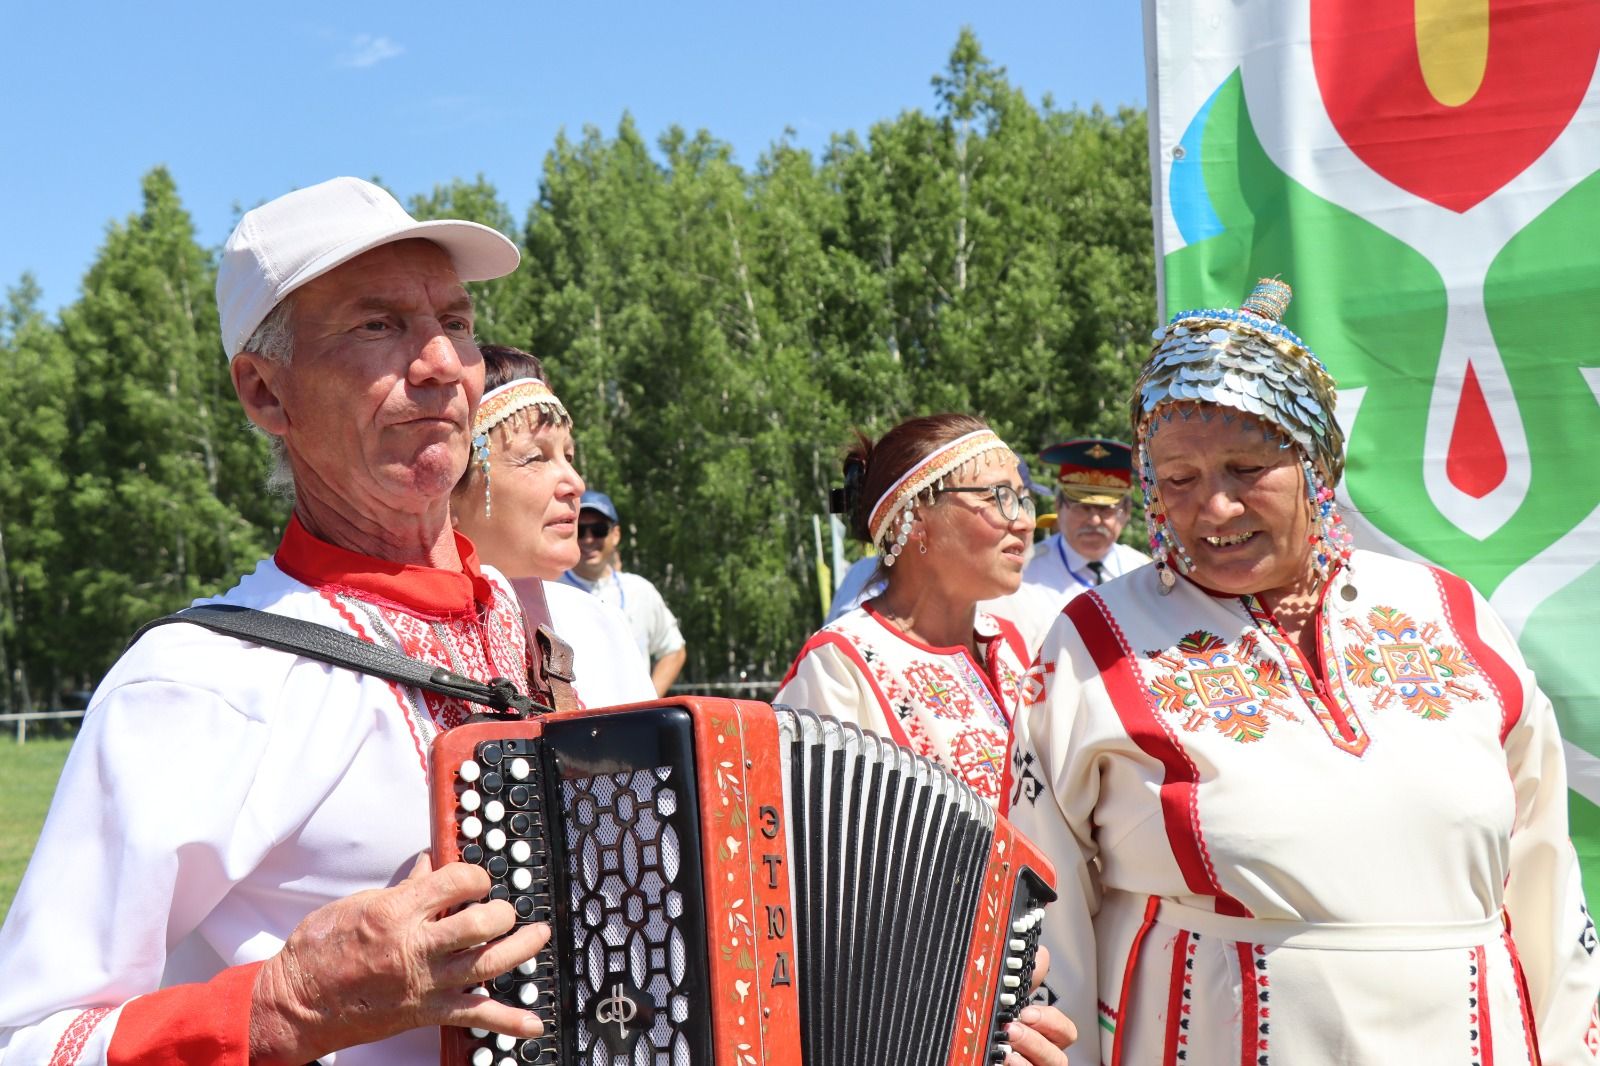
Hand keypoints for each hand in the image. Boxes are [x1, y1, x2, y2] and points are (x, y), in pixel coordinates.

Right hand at [248, 853, 549, 1064]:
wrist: (294, 1004)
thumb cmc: (316, 952)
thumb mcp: (357, 904)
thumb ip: (401, 888)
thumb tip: (427, 867)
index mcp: (396, 912)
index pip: (456, 881)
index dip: (476, 875)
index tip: (478, 879)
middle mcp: (415, 947)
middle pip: (481, 923)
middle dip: (502, 911)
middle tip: (504, 909)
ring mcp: (424, 982)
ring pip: (488, 964)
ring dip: (521, 949)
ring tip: (537, 936)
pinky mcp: (425, 1012)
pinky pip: (475, 1015)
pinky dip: (508, 1021)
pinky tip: (531, 1022)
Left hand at [1003, 945, 1077, 1065]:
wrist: (967, 1052)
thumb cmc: (992, 1032)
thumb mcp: (1007, 1005)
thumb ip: (1026, 984)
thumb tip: (1042, 954)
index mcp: (1043, 1037)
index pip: (1064, 1031)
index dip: (1051, 1021)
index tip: (1027, 1010)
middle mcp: (1041, 1058)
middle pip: (1058, 1055)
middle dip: (1036, 1039)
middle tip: (1014, 1025)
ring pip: (1048, 1065)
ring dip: (1028, 1051)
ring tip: (1006, 1041)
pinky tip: (1003, 1059)